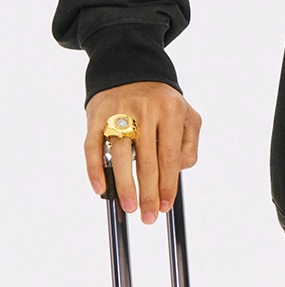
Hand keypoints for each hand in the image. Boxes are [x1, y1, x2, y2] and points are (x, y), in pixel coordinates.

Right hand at [85, 82, 201, 224]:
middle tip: (147, 217)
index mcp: (172, 110)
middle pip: (147, 159)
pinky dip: (95, 169)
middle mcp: (147, 109)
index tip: (165, 207)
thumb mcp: (186, 114)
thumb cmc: (161, 101)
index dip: (168, 184)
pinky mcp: (97, 115)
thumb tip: (178, 171)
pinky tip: (101, 189)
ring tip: (129, 207)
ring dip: (124, 185)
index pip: (171, 156)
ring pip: (121, 155)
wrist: (131, 69)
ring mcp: (120, 111)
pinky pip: (93, 146)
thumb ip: (189, 143)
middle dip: (148, 192)